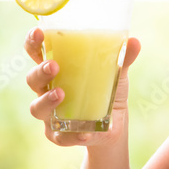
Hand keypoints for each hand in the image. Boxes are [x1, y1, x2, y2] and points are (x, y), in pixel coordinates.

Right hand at [24, 27, 141, 146]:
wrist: (113, 126)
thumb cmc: (107, 90)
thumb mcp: (116, 74)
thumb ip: (122, 59)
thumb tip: (134, 42)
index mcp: (57, 69)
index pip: (37, 52)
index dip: (33, 42)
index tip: (38, 32)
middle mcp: (47, 90)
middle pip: (33, 79)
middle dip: (40, 71)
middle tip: (54, 66)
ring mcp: (50, 114)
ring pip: (37, 108)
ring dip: (47, 101)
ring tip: (61, 94)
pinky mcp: (59, 135)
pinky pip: (60, 136)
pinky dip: (72, 136)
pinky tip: (85, 133)